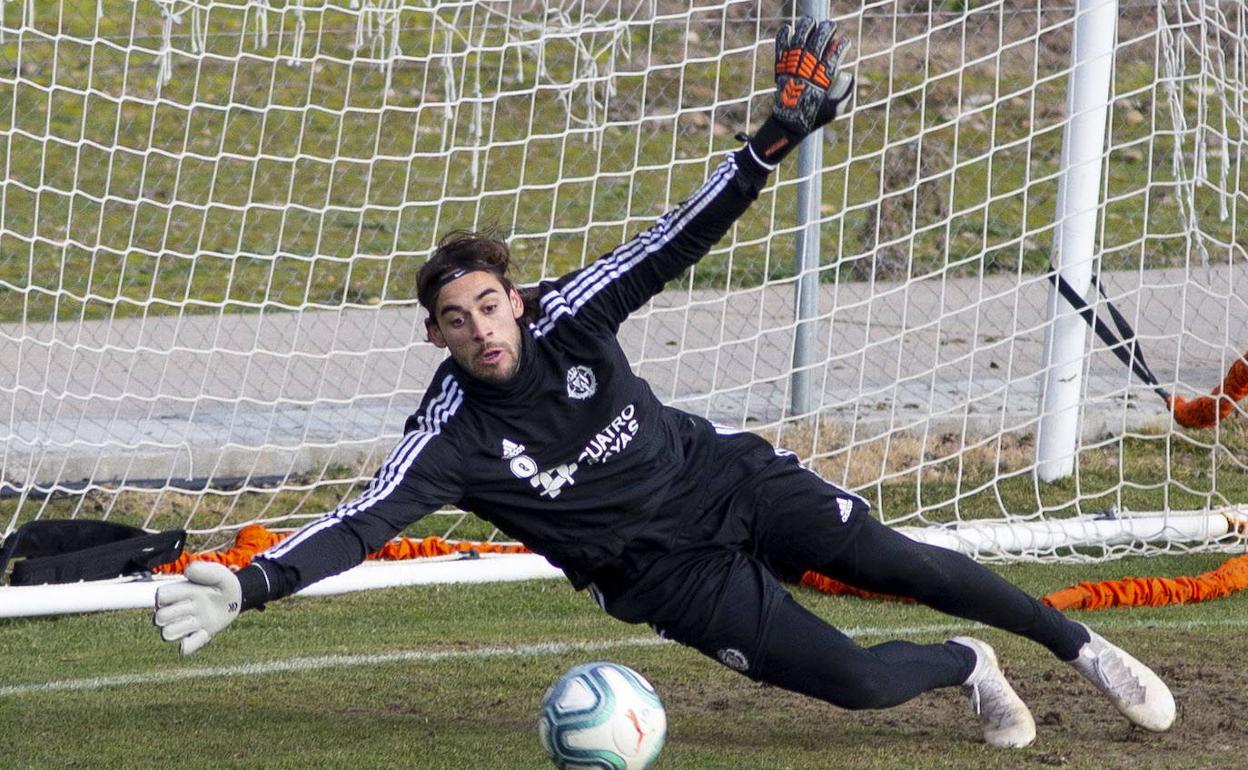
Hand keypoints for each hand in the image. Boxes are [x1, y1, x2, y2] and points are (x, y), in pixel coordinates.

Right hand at [153, 561, 240, 654]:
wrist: (236, 598)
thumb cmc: (222, 583)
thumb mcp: (218, 573)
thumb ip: (204, 570)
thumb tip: (187, 571)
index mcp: (177, 593)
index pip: (159, 597)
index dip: (172, 596)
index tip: (192, 592)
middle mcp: (177, 610)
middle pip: (158, 618)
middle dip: (176, 613)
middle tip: (195, 606)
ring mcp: (185, 625)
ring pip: (167, 635)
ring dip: (182, 628)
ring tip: (199, 620)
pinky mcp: (196, 637)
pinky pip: (185, 648)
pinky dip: (193, 642)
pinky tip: (205, 632)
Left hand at [749, 17, 853, 164]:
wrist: (789, 124)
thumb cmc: (814, 117)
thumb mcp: (835, 109)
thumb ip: (844, 92)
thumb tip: (849, 75)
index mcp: (822, 81)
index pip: (834, 56)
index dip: (841, 46)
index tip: (845, 42)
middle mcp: (807, 71)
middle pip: (818, 43)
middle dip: (826, 31)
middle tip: (831, 26)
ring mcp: (793, 69)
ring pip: (799, 41)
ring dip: (806, 28)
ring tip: (812, 21)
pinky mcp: (781, 69)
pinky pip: (781, 49)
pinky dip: (783, 37)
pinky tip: (789, 28)